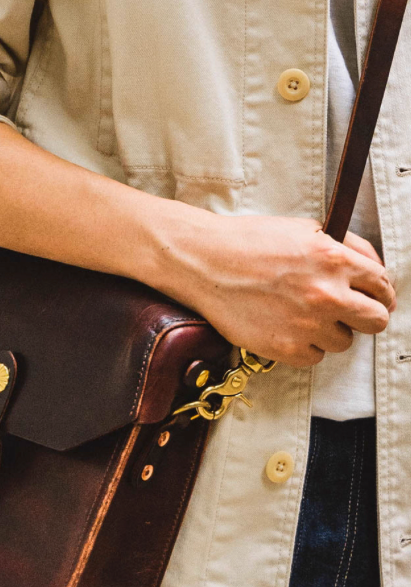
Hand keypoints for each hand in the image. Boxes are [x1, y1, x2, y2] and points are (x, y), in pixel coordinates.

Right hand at [147, 212, 395, 367]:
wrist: (204, 261)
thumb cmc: (248, 241)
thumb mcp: (303, 229)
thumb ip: (345, 245)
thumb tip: (373, 267)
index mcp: (334, 259)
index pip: (382, 286)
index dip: (381, 294)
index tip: (375, 299)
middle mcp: (326, 294)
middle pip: (376, 321)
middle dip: (366, 316)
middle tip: (349, 313)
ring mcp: (307, 324)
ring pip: (344, 342)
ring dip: (330, 331)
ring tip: (302, 314)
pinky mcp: (287, 348)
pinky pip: (315, 357)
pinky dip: (304, 345)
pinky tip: (286, 326)